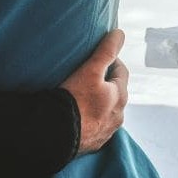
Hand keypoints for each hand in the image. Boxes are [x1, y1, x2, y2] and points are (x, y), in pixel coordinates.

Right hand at [60, 29, 128, 154]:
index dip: (110, 60)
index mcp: (121, 97)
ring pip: (105, 110)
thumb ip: (106, 51)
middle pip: (114, 92)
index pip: (120, 71)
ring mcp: (106, 131)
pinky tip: (77, 115)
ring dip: (98, 102)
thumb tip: (120, 33)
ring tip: (81, 95)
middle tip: (87, 74)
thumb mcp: (91, 70)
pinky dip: (90, 118)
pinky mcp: (93, 143)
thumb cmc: (75, 101)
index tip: (97, 57)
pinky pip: (94, 126)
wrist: (56, 136)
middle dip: (105, 82)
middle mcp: (118, 116)